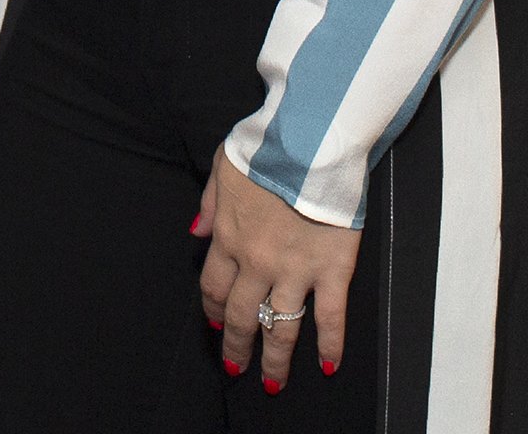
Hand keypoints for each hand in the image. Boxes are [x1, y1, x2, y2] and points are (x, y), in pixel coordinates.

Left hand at [196, 145, 361, 392]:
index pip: (213, 287)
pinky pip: (330, 317)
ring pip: (281, 328)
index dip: (211, 309)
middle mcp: (257, 262)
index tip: (213, 325)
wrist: (308, 142)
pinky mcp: (332, 270)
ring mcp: (295, 271)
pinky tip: (327, 365)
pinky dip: (330, 344)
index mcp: (229, 237)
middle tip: (235, 368)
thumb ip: (209, 203)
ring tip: (271, 384)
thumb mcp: (223, 167)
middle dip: (235, 346)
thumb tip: (195, 232)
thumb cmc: (266, 148)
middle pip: (240, 316)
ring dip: (274, 360)